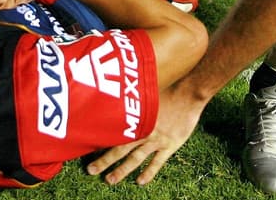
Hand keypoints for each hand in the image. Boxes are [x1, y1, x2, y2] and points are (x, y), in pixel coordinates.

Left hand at [85, 80, 204, 184]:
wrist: (188, 94)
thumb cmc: (168, 93)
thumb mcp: (146, 97)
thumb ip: (134, 106)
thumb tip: (119, 105)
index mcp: (135, 119)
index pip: (113, 133)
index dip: (100, 142)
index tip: (88, 148)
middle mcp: (143, 131)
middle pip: (119, 148)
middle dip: (104, 160)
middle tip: (91, 171)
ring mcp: (156, 140)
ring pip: (135, 158)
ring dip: (122, 170)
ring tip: (110, 180)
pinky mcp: (169, 145)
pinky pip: (156, 162)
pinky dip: (148, 172)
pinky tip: (139, 182)